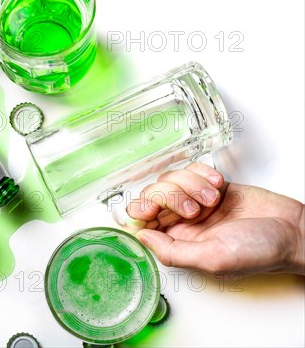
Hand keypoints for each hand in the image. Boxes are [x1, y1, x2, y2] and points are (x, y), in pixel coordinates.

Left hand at [127, 163, 304, 276]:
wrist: (293, 230)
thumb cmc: (259, 251)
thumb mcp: (212, 259)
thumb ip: (173, 252)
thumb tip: (140, 236)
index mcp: (178, 242)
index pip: (142, 220)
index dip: (142, 209)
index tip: (154, 208)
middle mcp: (182, 221)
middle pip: (153, 195)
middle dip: (171, 196)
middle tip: (196, 209)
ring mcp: (195, 201)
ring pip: (171, 180)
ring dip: (191, 185)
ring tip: (214, 199)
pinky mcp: (210, 185)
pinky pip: (191, 170)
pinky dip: (201, 174)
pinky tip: (218, 186)